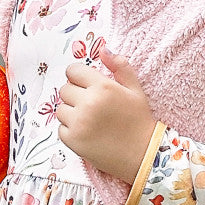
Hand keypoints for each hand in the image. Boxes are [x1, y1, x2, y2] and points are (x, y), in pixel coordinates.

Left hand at [56, 48, 156, 183]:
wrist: (143, 155)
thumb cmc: (139, 121)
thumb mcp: (135, 90)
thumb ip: (120, 67)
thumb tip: (104, 49)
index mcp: (103, 87)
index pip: (73, 71)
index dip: (78, 77)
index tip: (85, 85)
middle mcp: (88, 103)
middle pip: (65, 89)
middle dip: (75, 95)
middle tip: (91, 106)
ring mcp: (78, 123)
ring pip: (61, 109)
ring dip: (71, 113)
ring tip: (90, 121)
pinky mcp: (73, 141)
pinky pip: (61, 129)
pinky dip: (71, 131)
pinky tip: (87, 134)